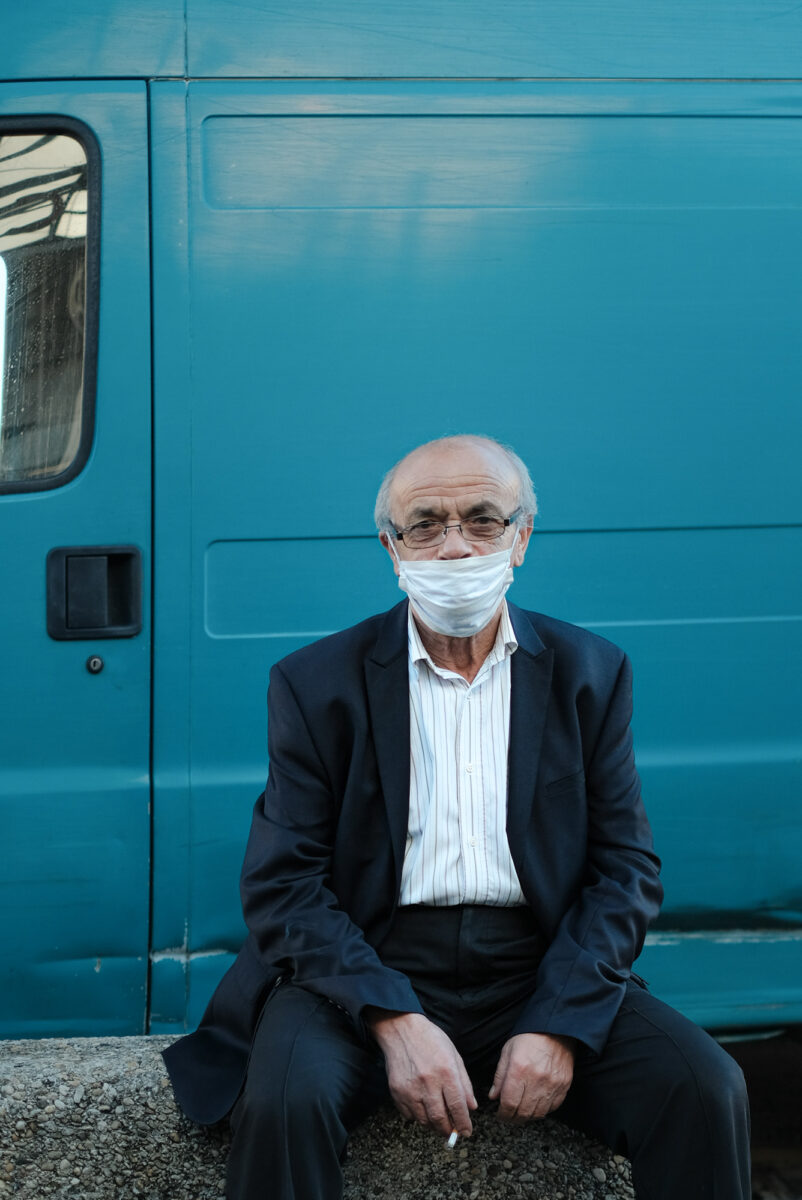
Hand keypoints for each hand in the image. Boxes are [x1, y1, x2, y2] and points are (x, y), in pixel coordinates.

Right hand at [366, 1009, 476, 1135]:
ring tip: (439, 1121)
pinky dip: (417, 1118)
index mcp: (446, 1072)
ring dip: (433, 1126)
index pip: (458, 1107)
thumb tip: (471, 1107)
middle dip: (448, 1130)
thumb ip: (464, 1083)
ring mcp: (410, 1088)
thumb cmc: (430, 1040)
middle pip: (440, 1119)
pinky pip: (408, 1115)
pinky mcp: (396, 1091)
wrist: (401, 1029)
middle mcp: (428, 1082)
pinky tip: (422, 1109)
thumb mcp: (454, 1055)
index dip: (464, 1124)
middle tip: (452, 1132)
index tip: (467, 1132)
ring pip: (424, 1120)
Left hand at [488, 1033, 575, 1121]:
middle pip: (523, 1112)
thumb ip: (500, 1076)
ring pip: (538, 1114)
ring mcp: (552, 1084)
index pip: (509, 1103)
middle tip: (508, 1117)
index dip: (503, 1114)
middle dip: (513, 1119)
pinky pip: (552, 1108)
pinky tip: (535, 1106)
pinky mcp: (564, 1086)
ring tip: (520, 1114)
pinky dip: (542, 1111)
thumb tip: (493, 1096)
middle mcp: (536, 1080)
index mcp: (519, 1070)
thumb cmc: (529, 1038)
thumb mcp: (508, 1051)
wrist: (555, 1029)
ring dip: (527, 1117)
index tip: (499, 1115)